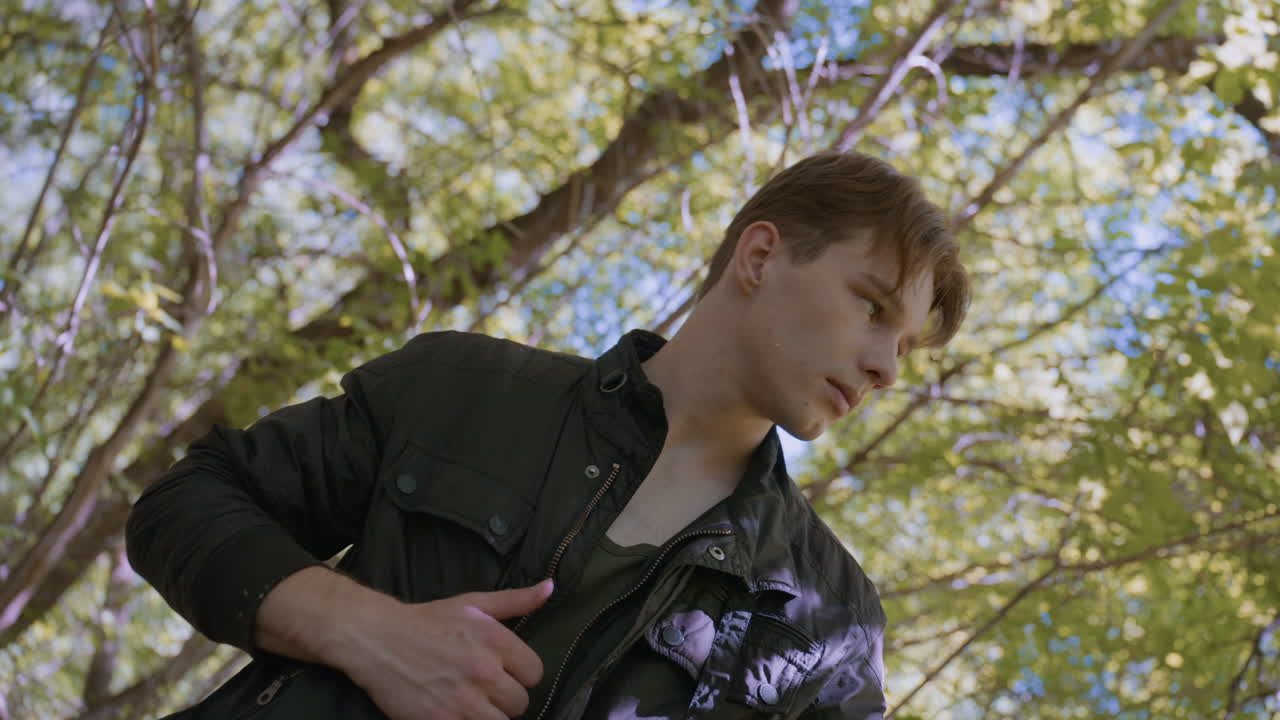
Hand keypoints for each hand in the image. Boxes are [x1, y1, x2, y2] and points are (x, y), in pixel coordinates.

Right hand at [334, 580, 552, 719]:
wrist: (377, 640)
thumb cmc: (428, 621)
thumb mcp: (473, 604)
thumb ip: (516, 600)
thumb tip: (551, 587)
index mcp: (496, 640)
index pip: (535, 673)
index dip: (520, 675)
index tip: (503, 672)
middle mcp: (484, 670)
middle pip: (519, 703)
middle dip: (503, 698)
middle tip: (482, 689)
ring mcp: (463, 700)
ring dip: (488, 716)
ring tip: (470, 703)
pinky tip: (456, 712)